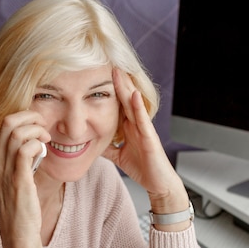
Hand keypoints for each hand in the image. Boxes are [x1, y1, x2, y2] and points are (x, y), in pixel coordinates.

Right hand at [0, 110, 50, 247]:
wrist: (17, 231)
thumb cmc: (18, 204)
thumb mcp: (10, 178)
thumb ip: (15, 159)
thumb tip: (32, 141)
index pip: (1, 126)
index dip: (21, 119)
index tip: (36, 126)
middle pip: (7, 122)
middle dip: (30, 117)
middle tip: (43, 125)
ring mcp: (3, 170)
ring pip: (16, 132)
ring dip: (36, 129)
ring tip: (45, 137)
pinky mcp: (18, 179)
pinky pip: (26, 149)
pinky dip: (38, 144)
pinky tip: (43, 151)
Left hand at [103, 69, 184, 203]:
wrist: (159, 184)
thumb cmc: (144, 168)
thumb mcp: (118, 156)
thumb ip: (106, 148)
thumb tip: (89, 144)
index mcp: (130, 127)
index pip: (118, 104)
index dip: (110, 90)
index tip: (99, 75)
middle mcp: (138, 125)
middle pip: (125, 99)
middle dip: (118, 82)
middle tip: (108, 63)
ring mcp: (145, 129)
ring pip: (134, 105)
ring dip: (126, 88)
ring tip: (119, 72)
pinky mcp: (150, 138)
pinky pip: (143, 120)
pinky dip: (138, 107)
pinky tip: (133, 95)